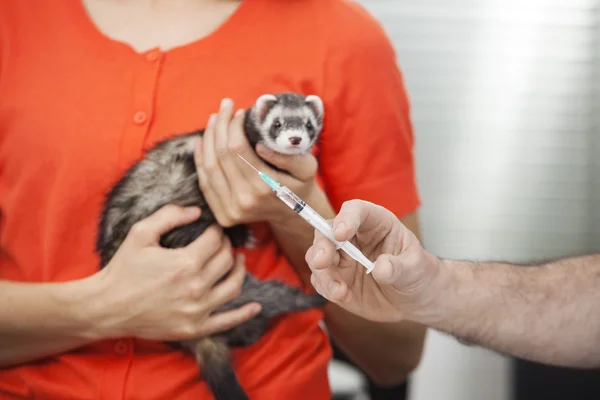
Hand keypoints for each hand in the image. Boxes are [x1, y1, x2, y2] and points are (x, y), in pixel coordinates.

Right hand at [93, 205, 260, 340]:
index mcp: (185, 262)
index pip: (215, 240)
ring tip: (238, 261)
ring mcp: (198, 310)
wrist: (107, 307)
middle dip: (227, 247)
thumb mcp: (141, 233)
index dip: (217, 231)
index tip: (213, 229)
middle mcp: (196, 286)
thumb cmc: (123, 268)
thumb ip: (169, 215)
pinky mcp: (195, 328)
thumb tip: (197, 211)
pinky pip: (227, 321)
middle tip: (222, 243)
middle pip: (226, 261)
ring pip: (233, 286)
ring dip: (239, 271)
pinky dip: (244, 313)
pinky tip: (255, 306)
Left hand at [194, 98, 319, 226]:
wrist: (294, 214)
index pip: (238, 149)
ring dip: (208, 139)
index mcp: (265, 188)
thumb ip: (289, 156)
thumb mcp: (307, 168)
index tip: (240, 112)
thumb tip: (260, 146)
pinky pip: (205, 183)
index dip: (234, 126)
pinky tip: (202, 141)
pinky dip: (200, 159)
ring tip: (214, 119)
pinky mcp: (223, 215)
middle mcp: (245, 201)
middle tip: (225, 107)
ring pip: (209, 167)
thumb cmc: (300, 184)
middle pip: (221, 156)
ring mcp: (231, 211)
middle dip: (220, 126)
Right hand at [305, 200, 440, 322]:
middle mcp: (353, 237)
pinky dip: (326, 288)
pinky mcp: (336, 279)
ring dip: (322, 273)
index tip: (341, 234)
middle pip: (327, 232)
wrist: (414, 299)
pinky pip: (321, 280)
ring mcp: (342, 259)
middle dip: (322, 246)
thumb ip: (399, 267)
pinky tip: (343, 296)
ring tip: (339, 291)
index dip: (346, 218)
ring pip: (317, 257)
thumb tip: (381, 268)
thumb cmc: (418, 273)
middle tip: (322, 262)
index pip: (356, 210)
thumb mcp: (416, 268)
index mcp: (375, 223)